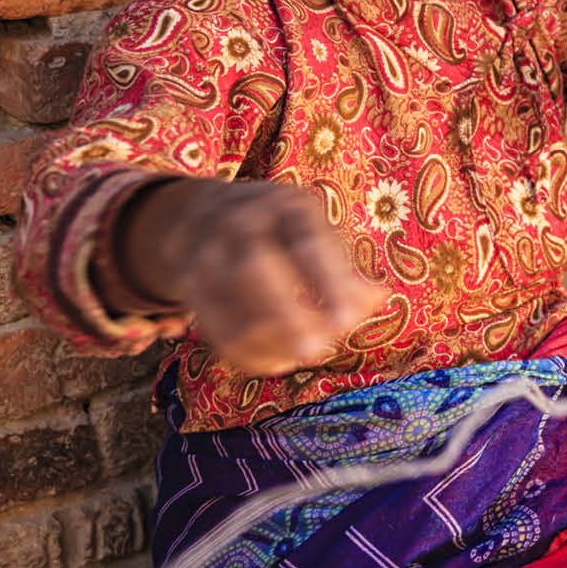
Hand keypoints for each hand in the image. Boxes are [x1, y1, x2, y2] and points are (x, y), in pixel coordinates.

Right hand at [116, 178, 386, 374]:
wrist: (202, 213)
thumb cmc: (280, 232)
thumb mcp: (314, 234)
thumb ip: (346, 271)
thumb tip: (379, 299)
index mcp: (284, 206)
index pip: (307, 244)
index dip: (328, 284)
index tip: (347, 322)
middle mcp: (238, 221)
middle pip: (255, 267)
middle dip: (287, 314)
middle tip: (318, 351)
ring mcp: (205, 250)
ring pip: (230, 302)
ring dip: (269, 339)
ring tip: (299, 357)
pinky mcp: (187, 282)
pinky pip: (213, 326)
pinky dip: (246, 353)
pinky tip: (275, 361)